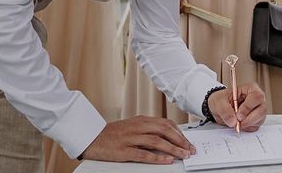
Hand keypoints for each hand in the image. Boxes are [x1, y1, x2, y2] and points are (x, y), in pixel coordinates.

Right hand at [81, 116, 195, 163]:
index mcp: (141, 120)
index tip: (187, 141)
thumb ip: (148, 129)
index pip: (165, 123)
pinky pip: (143, 153)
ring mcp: (131, 138)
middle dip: (179, 140)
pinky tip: (166, 160)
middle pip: (164, 130)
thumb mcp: (132, 126)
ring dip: (172, 148)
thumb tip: (167, 136)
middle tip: (190, 149)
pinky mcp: (124, 150)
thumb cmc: (113, 134)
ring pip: (156, 141)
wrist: (92, 137)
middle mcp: (138, 127)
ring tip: (183, 155)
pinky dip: (156, 157)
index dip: (179, 133)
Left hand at [207, 83, 266, 132]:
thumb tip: (233, 121)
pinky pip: (256, 126)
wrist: (219, 108)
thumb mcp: (219, 101)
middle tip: (237, 123)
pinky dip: (247, 128)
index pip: (256, 97)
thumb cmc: (221, 100)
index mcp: (250, 89)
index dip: (248, 107)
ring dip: (247, 124)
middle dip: (249, 119)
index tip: (238, 116)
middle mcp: (257, 99)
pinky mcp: (256, 120)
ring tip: (236, 123)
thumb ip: (225, 110)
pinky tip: (239, 124)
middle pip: (261, 110)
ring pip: (260, 120)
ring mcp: (258, 110)